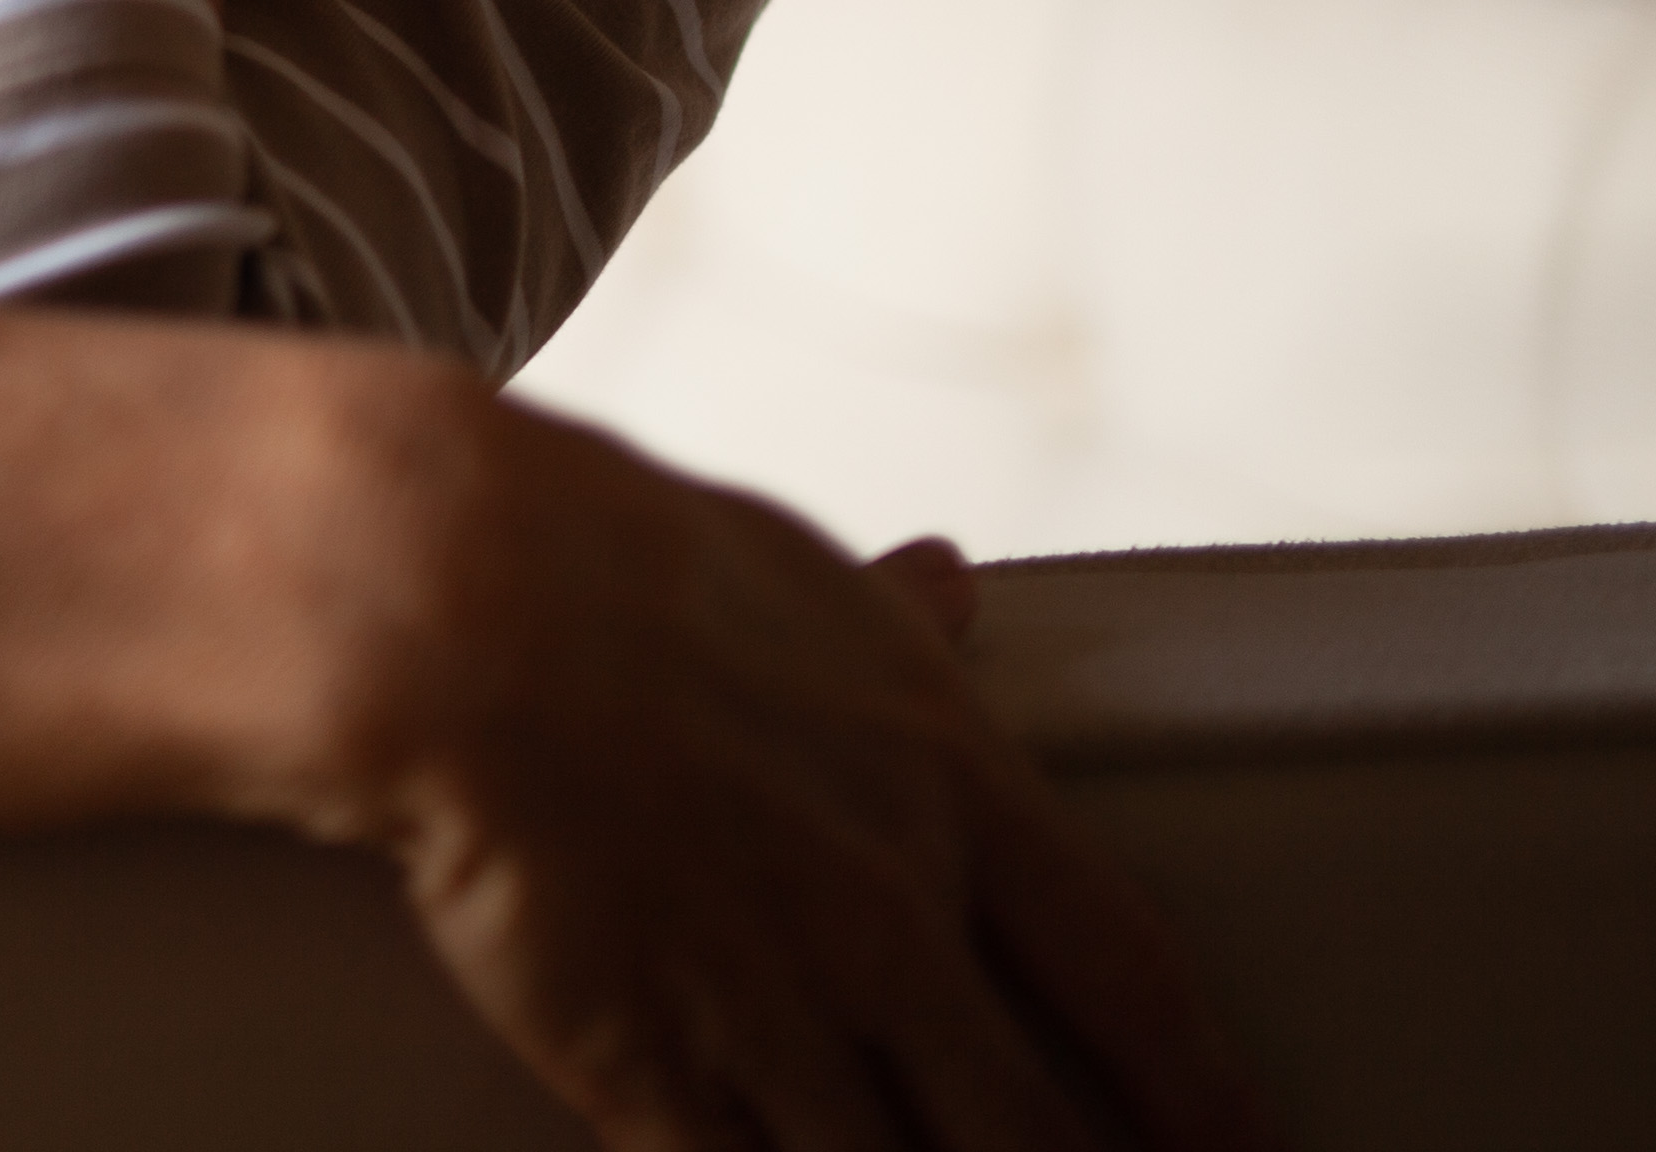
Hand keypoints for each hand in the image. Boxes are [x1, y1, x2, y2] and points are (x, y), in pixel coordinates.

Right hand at [322, 388, 1274, 1150]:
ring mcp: (775, 1004)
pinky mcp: (648, 1061)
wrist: (450, 606)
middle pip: (1033, 1128)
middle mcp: (890, 918)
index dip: (1205, 1096)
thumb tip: (951, 585)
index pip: (1133, 981)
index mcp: (949, 788)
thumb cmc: (605, 561)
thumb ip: (884, 619)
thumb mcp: (790, 576)